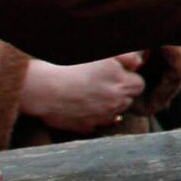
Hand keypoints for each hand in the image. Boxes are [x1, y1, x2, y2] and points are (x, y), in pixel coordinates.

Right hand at [20, 56, 143, 133]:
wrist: (41, 87)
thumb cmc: (70, 65)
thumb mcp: (103, 53)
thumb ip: (127, 57)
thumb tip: (139, 64)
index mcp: (122, 84)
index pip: (139, 85)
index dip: (128, 79)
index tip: (117, 74)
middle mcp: (115, 103)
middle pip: (127, 100)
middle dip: (119, 92)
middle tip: (101, 83)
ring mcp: (100, 118)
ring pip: (113, 113)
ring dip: (107, 105)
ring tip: (90, 94)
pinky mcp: (84, 127)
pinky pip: (95, 124)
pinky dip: (92, 117)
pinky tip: (80, 106)